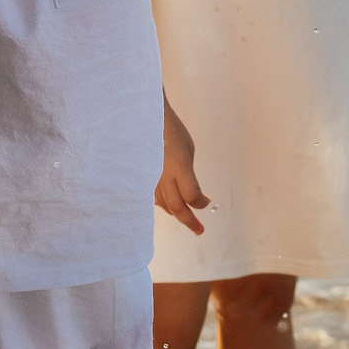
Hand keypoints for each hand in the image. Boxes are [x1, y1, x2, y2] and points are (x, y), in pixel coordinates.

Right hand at [156, 100, 209, 235]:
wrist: (143, 117)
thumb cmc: (170, 131)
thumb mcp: (187, 150)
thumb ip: (188, 174)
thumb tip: (189, 195)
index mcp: (179, 166)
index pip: (192, 196)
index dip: (202, 203)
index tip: (208, 200)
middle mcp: (162, 175)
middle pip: (177, 208)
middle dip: (190, 222)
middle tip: (200, 231)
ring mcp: (149, 178)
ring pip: (164, 205)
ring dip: (176, 212)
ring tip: (186, 217)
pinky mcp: (140, 178)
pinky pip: (152, 197)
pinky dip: (163, 202)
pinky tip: (169, 204)